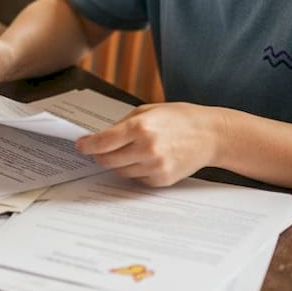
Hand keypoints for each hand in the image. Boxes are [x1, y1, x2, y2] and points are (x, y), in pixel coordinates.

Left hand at [75, 103, 223, 186]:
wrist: (210, 135)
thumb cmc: (180, 119)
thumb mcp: (149, 110)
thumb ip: (123, 124)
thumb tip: (101, 137)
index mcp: (140, 128)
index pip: (102, 142)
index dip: (87, 145)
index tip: (81, 145)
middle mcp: (146, 149)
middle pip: (107, 160)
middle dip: (99, 155)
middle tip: (98, 150)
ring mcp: (154, 167)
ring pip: (120, 171)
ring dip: (117, 163)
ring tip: (129, 150)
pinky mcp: (161, 180)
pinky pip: (136, 178)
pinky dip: (134, 170)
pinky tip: (144, 159)